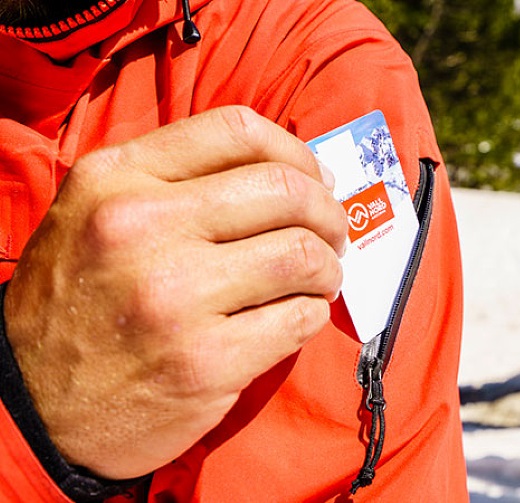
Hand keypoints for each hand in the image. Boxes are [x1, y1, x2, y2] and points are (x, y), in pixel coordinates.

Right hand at [3, 106, 346, 479]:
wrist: (29, 408)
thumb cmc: (78, 303)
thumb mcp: (95, 214)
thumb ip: (176, 180)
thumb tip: (296, 175)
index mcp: (114, 179)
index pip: (237, 131)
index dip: (297, 152)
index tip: (316, 180)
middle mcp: (141, 228)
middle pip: (285, 190)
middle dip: (327, 212)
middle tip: (330, 234)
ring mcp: (174, 298)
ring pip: (303, 255)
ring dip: (326, 267)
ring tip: (317, 279)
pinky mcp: (205, 363)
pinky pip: (300, 319)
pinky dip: (312, 314)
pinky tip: (294, 317)